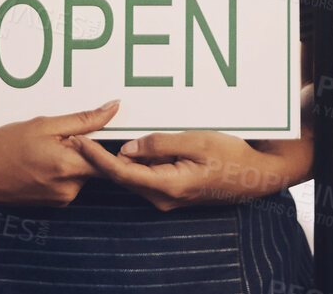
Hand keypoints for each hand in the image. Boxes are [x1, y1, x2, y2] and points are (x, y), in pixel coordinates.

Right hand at [0, 100, 118, 206]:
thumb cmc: (4, 146)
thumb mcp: (43, 125)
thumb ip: (82, 120)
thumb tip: (113, 109)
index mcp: (70, 167)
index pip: (110, 158)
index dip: (111, 143)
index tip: (110, 131)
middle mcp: (69, 188)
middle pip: (95, 164)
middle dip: (85, 147)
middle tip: (60, 133)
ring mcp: (61, 198)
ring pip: (80, 172)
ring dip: (71, 158)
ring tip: (43, 146)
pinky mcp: (53, 203)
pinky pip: (68, 182)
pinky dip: (60, 169)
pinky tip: (39, 160)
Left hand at [70, 130, 309, 210]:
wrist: (256, 176)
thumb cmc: (230, 156)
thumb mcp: (196, 141)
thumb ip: (159, 144)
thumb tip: (126, 149)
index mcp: (168, 185)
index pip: (120, 173)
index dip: (96, 158)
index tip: (78, 141)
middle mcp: (163, 197)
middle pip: (121, 177)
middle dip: (98, 158)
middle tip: (77, 134)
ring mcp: (167, 197)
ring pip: (132, 176)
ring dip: (113, 159)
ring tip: (94, 136)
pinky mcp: (172, 191)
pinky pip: (145, 176)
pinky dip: (131, 162)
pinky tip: (124, 145)